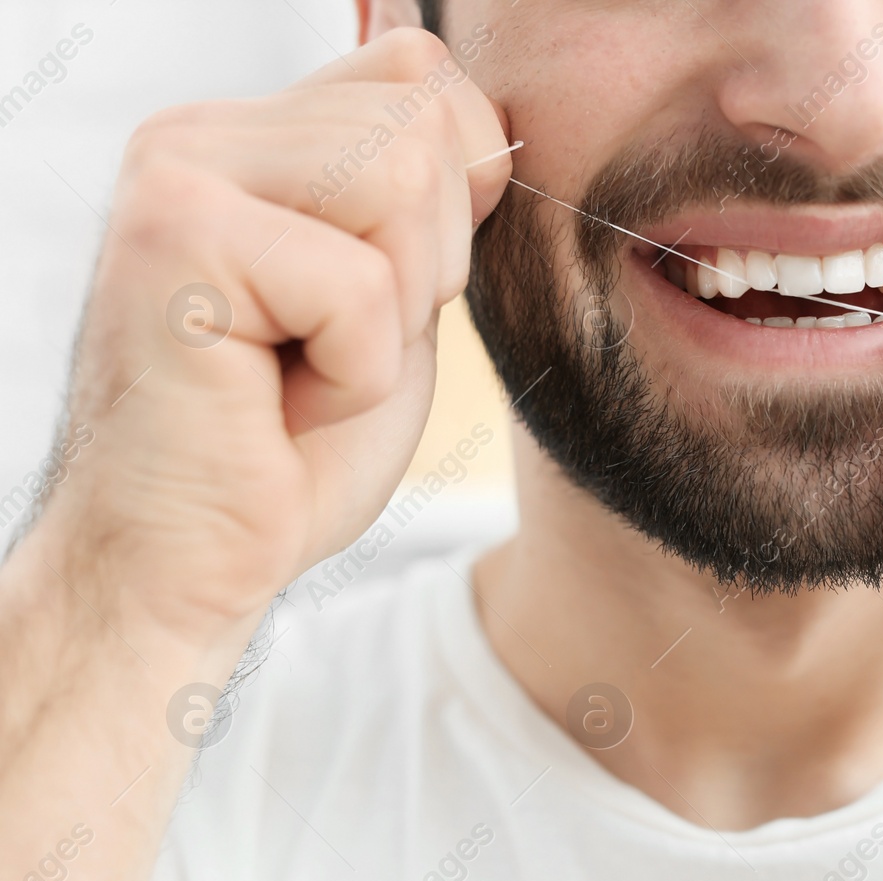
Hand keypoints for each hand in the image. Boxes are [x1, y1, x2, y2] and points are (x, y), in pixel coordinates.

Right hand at [36, 28, 510, 641]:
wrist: (190, 563)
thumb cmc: (292, 448)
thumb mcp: (393, 300)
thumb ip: (422, 192)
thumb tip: (463, 90)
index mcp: (252, 137)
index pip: (419, 73)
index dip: (457, 192)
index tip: (388, 294)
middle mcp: (200, 133)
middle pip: (422, 127)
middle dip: (427, 267)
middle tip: (335, 348)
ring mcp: (178, 172)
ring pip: (400, 182)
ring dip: (392, 316)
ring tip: (307, 366)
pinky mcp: (176, 236)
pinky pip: (363, 285)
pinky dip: (355, 374)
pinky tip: (281, 403)